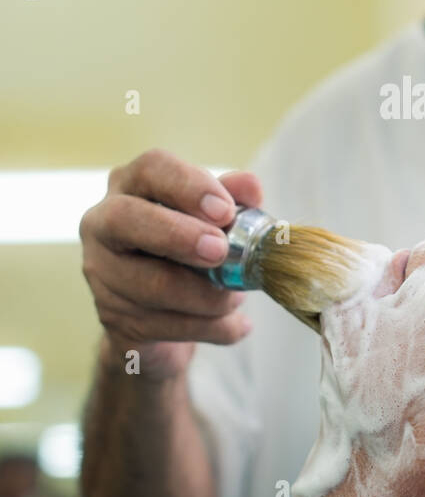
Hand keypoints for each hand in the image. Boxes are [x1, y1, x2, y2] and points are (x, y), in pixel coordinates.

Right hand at [80, 149, 263, 379]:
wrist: (165, 315)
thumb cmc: (190, 252)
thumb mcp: (215, 221)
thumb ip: (233, 199)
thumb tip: (250, 186)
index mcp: (132, 186)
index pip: (151, 169)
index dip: (189, 187)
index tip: (225, 210)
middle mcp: (103, 223)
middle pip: (126, 218)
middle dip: (178, 235)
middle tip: (220, 251)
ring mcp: (101, 274)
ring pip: (150, 284)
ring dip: (207, 296)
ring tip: (238, 296)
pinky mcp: (112, 318)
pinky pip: (164, 326)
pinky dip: (211, 328)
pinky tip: (237, 326)